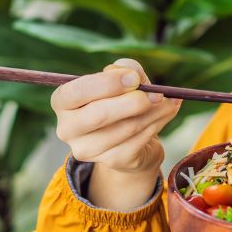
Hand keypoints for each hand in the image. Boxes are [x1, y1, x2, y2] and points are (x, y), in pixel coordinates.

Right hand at [52, 58, 181, 209]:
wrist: (130, 140)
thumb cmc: (120, 101)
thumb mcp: (122, 79)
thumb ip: (126, 69)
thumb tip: (133, 75)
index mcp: (63, 102)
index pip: (75, 93)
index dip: (105, 84)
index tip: (133, 78)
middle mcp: (68, 129)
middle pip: (98, 115)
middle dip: (132, 102)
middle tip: (157, 93)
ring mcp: (87, 149)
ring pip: (124, 128)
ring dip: (153, 112)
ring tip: (169, 101)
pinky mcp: (111, 161)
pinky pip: (138, 141)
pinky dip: (157, 124)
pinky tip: (166, 113)